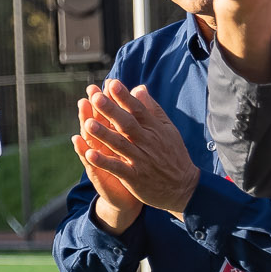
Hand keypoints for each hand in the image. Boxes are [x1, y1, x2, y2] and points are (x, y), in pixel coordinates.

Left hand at [77, 81, 200, 215]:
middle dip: (111, 110)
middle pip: (127, 123)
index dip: (124, 96)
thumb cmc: (173, 155)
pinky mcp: (135, 177)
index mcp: (154, 129)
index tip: (111, 83)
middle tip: (95, 97)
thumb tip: (138, 88)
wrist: (183, 188)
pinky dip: (104, 161)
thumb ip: (151, 109)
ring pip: (120, 144)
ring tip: (87, 123)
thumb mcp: (167, 129)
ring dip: (104, 134)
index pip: (138, 109)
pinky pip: (117, 168)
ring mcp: (140, 160)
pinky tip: (89, 154)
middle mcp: (147, 142)